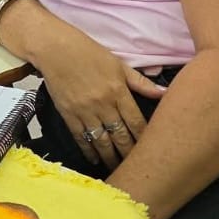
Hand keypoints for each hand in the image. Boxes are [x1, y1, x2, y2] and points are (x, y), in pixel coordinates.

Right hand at [31, 26, 165, 169]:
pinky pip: (81, 138)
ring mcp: (85, 111)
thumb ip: (140, 82)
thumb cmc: (88, 52)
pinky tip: (94, 159)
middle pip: (121, 136)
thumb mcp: (118, 63)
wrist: (55, 49)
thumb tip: (163, 92)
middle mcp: (103, 104)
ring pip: (102, 141)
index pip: (136, 122)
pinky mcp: (68, 114)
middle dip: (130, 153)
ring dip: (111, 157)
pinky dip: (88, 151)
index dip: (145, 138)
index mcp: (118, 91)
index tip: (153, 150)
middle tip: (139, 167)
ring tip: (119, 169)